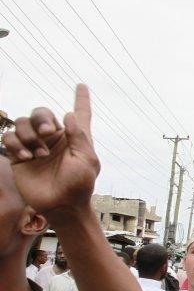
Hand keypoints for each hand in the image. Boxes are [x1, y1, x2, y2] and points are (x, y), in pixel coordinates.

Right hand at [2, 84, 99, 215]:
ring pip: (22, 122)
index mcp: (74, 137)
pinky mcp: (19, 156)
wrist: (61, 205)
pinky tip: (26, 157)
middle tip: (46, 132)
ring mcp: (35, 146)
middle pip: (41, 112)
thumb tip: (68, 114)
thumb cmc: (79, 185)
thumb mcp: (87, 160)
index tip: (82, 85)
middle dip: (41, 117)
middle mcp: (54, 138)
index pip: (79, 114)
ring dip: (29, 134)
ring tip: (38, 154)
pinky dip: (16, 144)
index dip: (81, 99)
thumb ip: (78, 136)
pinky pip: (10, 138)